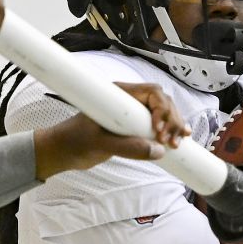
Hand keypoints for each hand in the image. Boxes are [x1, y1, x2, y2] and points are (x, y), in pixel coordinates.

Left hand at [32, 82, 190, 180]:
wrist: (63, 152)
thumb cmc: (75, 141)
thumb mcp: (100, 144)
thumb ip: (128, 148)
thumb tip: (157, 151)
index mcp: (118, 95)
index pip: (151, 92)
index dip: (162, 108)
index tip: (159, 129)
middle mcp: (127, 101)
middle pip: (161, 102)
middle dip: (172, 119)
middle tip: (173, 141)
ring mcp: (131, 114)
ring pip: (162, 114)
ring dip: (173, 126)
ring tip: (177, 143)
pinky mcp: (132, 127)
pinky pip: (156, 126)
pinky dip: (168, 132)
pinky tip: (179, 140)